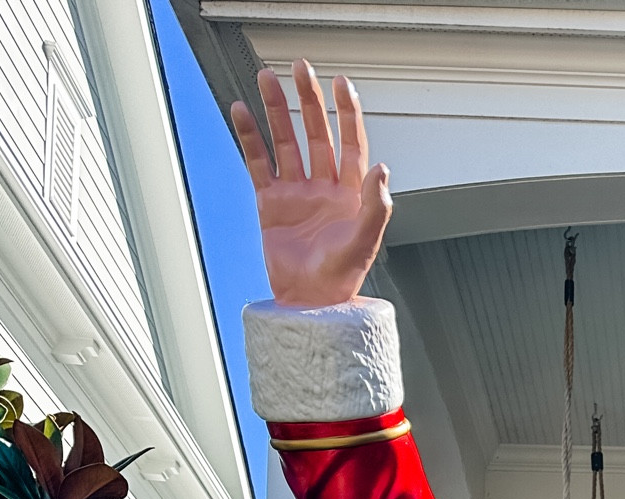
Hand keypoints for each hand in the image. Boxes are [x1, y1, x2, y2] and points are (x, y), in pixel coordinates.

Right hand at [230, 60, 391, 308]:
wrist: (309, 303)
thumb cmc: (340, 277)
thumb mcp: (364, 242)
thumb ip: (376, 205)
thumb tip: (383, 168)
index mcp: (350, 193)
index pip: (350, 143)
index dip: (346, 113)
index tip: (341, 83)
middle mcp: (324, 187)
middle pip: (316, 133)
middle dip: (309, 101)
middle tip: (300, 68)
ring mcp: (296, 192)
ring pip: (285, 141)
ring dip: (276, 110)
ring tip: (265, 78)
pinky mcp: (271, 202)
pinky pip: (258, 163)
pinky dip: (249, 137)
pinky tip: (241, 111)